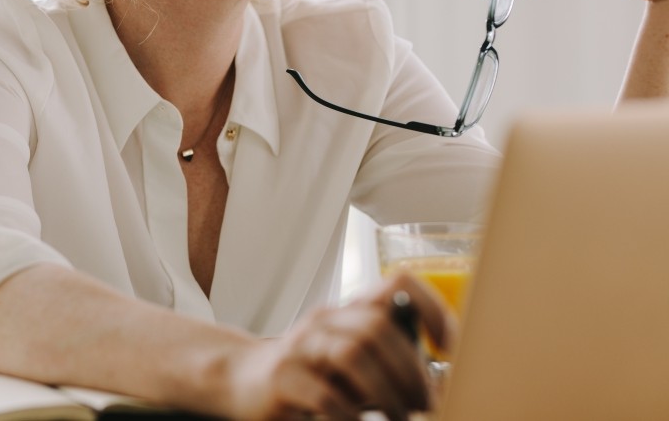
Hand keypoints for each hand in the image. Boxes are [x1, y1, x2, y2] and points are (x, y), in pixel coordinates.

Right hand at [222, 274, 454, 420]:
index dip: (431, 307)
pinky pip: (325, 393)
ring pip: (352, 353)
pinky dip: (349, 415)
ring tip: (401, 419)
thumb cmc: (308, 377)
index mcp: (348, 313)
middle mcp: (325, 321)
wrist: (240, 382)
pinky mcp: (282, 376)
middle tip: (427, 403)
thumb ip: (387, 369)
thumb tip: (437, 388)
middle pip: (377, 326)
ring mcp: (300, 346)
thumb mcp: (351, 368)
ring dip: (387, 393)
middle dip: (411, 369)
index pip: (397, 283)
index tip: (449, 345)